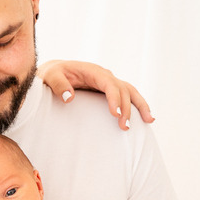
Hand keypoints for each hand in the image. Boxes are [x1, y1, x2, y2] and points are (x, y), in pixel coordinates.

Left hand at [37, 60, 153, 129]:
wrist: (54, 72)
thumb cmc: (52, 74)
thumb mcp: (50, 76)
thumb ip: (58, 85)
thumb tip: (70, 98)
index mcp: (93, 71)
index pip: (109, 83)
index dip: (114, 98)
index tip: (116, 114)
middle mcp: (104, 76)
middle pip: (122, 90)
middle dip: (126, 108)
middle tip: (124, 127)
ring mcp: (108, 83)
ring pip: (130, 92)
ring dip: (139, 106)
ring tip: (148, 121)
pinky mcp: (109, 91)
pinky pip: (127, 96)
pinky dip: (137, 105)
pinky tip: (146, 118)